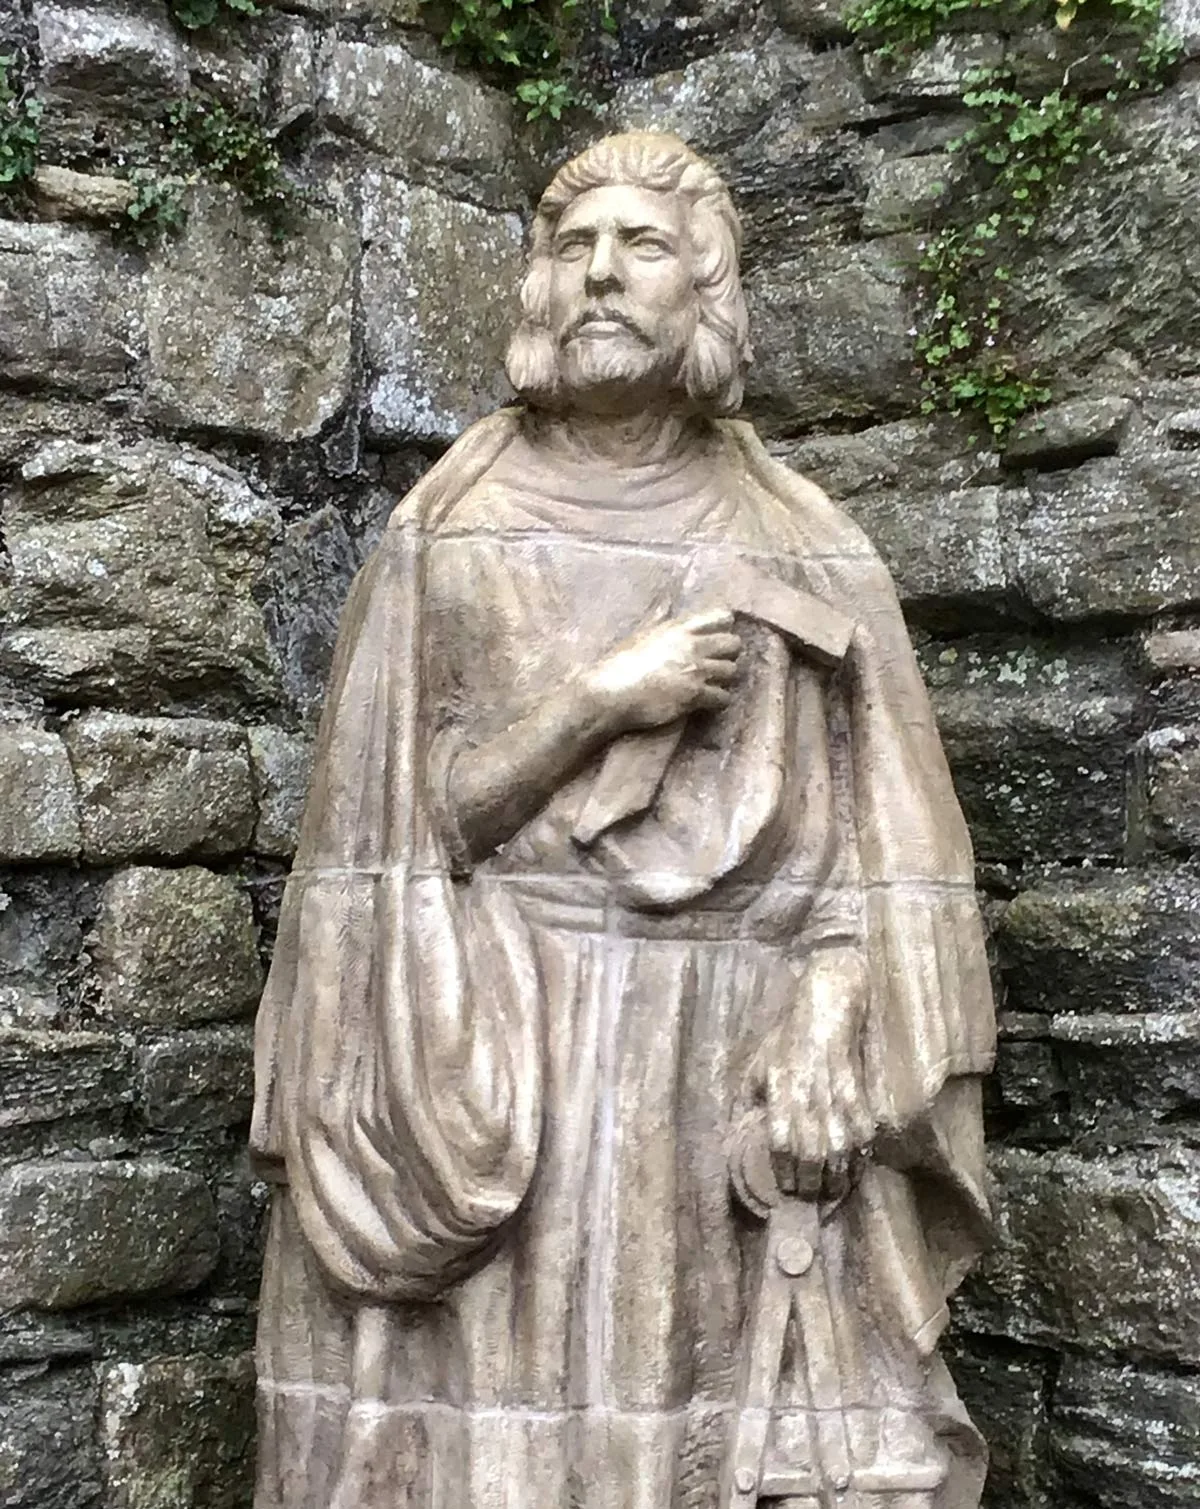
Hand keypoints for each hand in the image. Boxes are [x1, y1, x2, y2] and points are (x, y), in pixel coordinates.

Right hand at [582, 607, 741, 734]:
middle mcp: (692, 645)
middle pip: (733, 643)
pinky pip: (723, 697)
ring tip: (710, 684)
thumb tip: (666, 607)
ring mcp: (696, 670)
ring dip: (723, 678)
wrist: (609, 693)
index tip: (717, 638)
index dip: (724, 627)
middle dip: (727, 654)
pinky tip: (708, 702)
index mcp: (678, 627)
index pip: (720, 616)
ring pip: (731, 670)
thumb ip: (660, 624)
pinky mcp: (695, 695)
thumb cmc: (618, 664)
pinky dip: (718, 701)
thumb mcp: (641, 635)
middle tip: (715, 663)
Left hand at [742, 946, 872, 1199]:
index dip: (784, 1169)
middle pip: (811, 1151)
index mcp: (780, 1089)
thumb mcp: (756, 1063)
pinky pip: (862, 1130)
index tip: (784, 1186)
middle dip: (810, 1180)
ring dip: (835, 1174)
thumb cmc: (786, 1038)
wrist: (826, 1007)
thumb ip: (747, 1098)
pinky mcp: (858, 1091)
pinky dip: (860, 1153)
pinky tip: (854, 1166)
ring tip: (831, 1190)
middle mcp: (808, 1096)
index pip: (781, 1141)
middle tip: (807, 1196)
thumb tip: (737, 1130)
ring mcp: (835, 1094)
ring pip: (838, 1146)